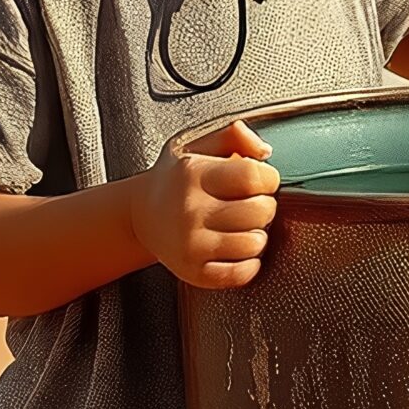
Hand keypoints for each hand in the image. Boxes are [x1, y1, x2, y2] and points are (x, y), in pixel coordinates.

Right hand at [131, 120, 279, 289]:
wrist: (140, 216)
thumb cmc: (176, 179)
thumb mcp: (195, 144)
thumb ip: (231, 135)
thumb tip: (263, 151)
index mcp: (193, 174)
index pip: (253, 176)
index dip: (268, 178)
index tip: (260, 181)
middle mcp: (190, 210)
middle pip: (260, 211)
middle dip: (265, 206)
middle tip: (251, 204)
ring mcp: (191, 244)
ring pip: (254, 244)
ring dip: (257, 236)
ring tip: (243, 227)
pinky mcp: (193, 272)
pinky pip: (240, 274)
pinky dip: (248, 264)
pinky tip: (237, 250)